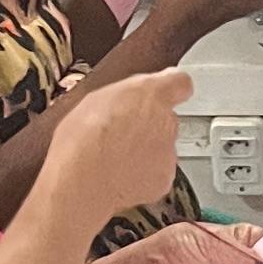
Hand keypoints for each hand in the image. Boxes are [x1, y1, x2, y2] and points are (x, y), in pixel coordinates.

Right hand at [36, 68, 191, 237]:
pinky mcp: (165, 179)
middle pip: (166, 119)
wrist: (83, 180)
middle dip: (148, 125)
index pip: (180, 83)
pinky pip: (158, 173)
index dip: (172, 88)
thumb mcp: (95, 98)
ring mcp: (168, 153)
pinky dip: (144, 175)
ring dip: (145, 151)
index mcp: (151, 94)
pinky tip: (121, 174)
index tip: (167, 91)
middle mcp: (167, 122)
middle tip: (120, 132)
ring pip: (162, 148)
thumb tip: (132, 94)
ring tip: (115, 156)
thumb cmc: (82, 139)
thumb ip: (125, 94)